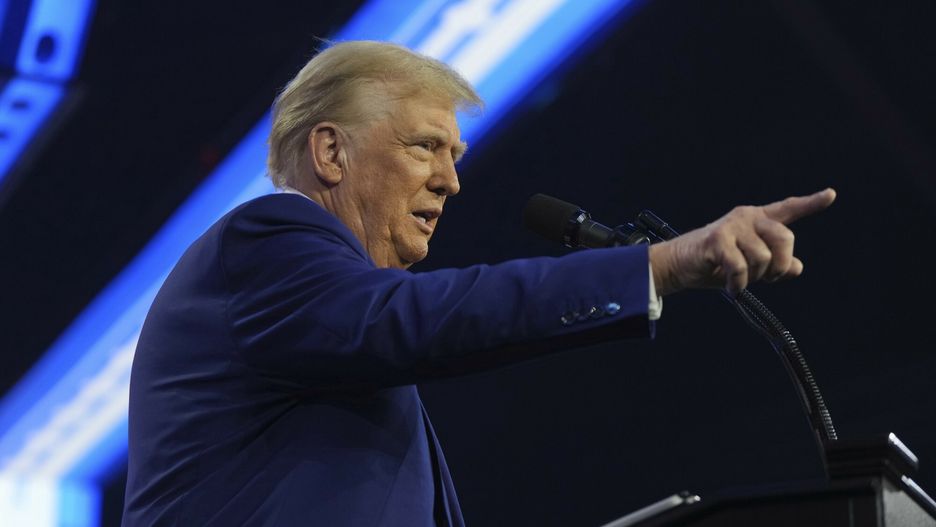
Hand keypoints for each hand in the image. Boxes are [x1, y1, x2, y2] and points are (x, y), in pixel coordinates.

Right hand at [648, 188, 835, 295]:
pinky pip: (741, 267)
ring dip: (755, 278)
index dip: (811, 203)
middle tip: (768, 278)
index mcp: (758, 220)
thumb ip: (776, 264)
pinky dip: (739, 283)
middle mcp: (747, 217)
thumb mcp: (751, 265)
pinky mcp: (717, 239)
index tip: (830, 195)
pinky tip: (732, 287)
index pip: (788, 209)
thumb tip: (798, 268)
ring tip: (740, 280)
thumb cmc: (715, 263)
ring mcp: (732, 226)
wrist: (679, 265)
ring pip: (763, 257)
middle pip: (785, 238)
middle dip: (780, 264)